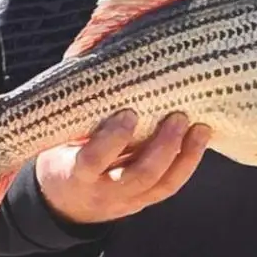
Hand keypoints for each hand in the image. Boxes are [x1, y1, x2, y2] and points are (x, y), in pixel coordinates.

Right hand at [35, 110, 212, 225]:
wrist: (63, 202)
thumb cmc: (61, 153)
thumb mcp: (57, 137)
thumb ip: (75, 109)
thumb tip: (90, 54)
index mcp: (73, 174)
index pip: (93, 160)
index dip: (113, 139)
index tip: (128, 113)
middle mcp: (102, 192)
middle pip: (138, 176)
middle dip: (161, 147)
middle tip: (177, 117)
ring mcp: (125, 201)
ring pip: (160, 184)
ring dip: (184, 155)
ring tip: (200, 127)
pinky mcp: (142, 201)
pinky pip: (169, 186)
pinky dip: (188, 162)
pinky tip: (200, 139)